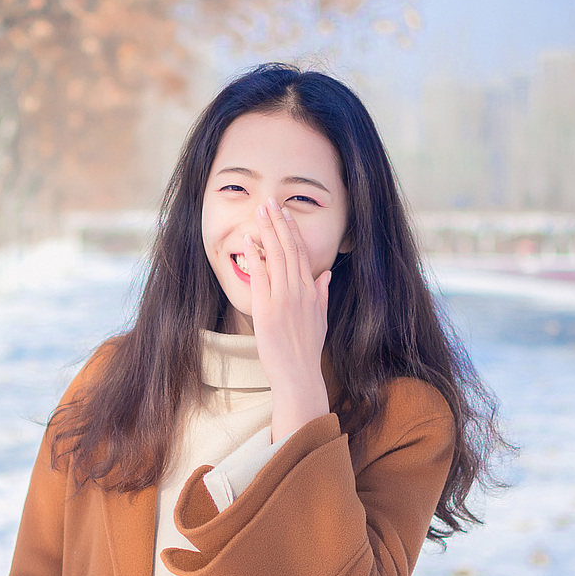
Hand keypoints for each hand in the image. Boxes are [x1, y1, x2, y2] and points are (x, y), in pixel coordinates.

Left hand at [245, 199, 331, 441]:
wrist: (298, 374)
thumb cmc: (306, 350)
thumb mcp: (321, 319)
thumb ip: (322, 294)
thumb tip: (325, 274)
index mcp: (311, 291)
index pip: (302, 252)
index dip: (292, 230)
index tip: (284, 212)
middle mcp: (299, 291)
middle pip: (289, 248)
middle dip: (278, 222)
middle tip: (269, 201)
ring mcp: (284, 299)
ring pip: (276, 256)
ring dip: (267, 231)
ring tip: (260, 212)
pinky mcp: (267, 309)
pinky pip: (260, 276)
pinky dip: (255, 257)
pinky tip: (249, 240)